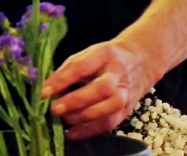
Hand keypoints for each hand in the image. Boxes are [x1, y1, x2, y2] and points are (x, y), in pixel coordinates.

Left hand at [41, 35, 165, 139]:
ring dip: (83, 117)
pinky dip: (90, 130)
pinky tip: (73, 133)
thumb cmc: (107, 58)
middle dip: (76, 101)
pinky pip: (110, 123)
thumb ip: (68, 69)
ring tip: (64, 119)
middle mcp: (118, 74)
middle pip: (101, 89)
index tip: (45, 91)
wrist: (141, 60)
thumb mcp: (88, 54)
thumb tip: (48, 88)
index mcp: (105, 54)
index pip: (82, 66)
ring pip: (109, 108)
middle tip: (55, 108)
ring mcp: (126, 92)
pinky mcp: (128, 108)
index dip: (63, 79)